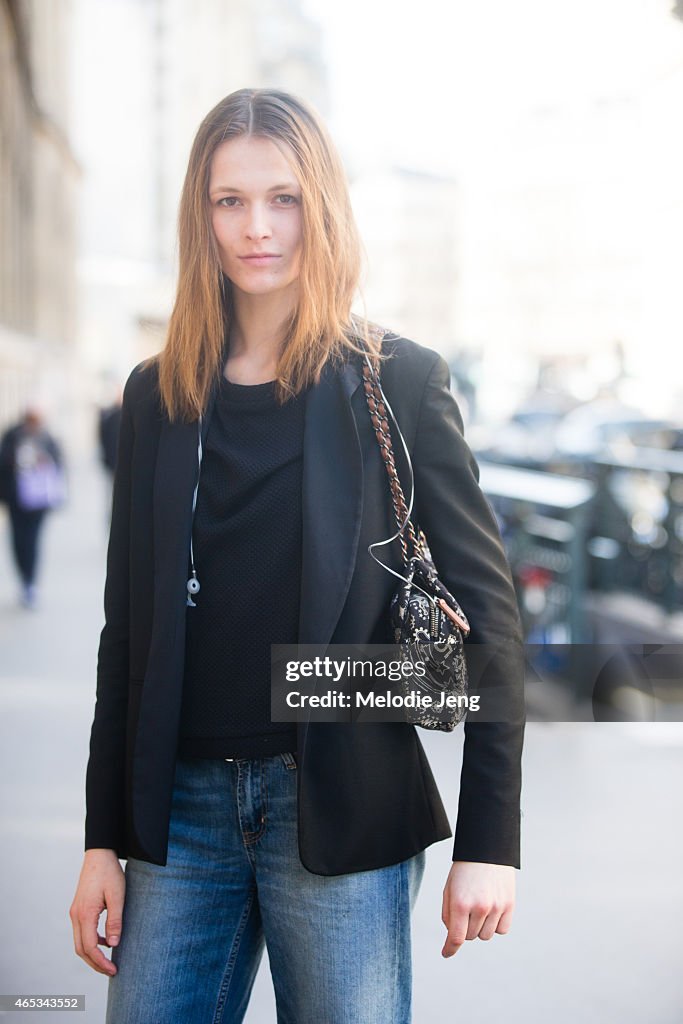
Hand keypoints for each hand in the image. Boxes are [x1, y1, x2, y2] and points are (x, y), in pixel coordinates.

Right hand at [69, 850, 125, 975]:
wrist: (99, 854)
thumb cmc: (110, 873)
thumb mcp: (117, 896)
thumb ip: (115, 921)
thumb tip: (114, 945)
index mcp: (85, 914)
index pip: (90, 947)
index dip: (101, 962)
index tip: (114, 970)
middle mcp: (76, 915)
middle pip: (81, 949)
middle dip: (95, 963)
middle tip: (111, 971)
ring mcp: (75, 912)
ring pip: (80, 942)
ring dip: (93, 954)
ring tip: (109, 960)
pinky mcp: (78, 909)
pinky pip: (82, 932)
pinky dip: (92, 942)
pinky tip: (106, 941)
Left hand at [441, 860, 514, 957]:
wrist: (487, 848)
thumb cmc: (464, 870)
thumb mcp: (449, 889)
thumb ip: (448, 914)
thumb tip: (452, 936)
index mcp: (460, 902)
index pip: (456, 938)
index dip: (450, 949)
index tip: (446, 953)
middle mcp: (479, 907)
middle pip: (470, 937)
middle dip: (465, 929)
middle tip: (465, 911)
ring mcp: (496, 907)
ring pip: (486, 935)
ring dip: (480, 927)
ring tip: (479, 908)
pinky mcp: (509, 905)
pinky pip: (502, 930)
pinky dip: (496, 925)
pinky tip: (492, 911)